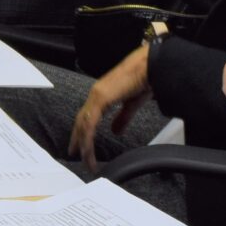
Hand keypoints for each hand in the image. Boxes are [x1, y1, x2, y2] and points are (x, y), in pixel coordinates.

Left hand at [70, 45, 151, 171]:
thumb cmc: (145, 79)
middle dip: (77, 139)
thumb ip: (123, 118)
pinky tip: (88, 148)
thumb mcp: (132, 104)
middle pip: (81, 121)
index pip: (87, 116)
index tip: (80, 145)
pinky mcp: (101, 98)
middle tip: (74, 154)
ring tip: (86, 159)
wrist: (151, 66)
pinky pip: (90, 122)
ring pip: (84, 124)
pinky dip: (88, 137)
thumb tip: (116, 131)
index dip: (82, 131)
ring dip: (84, 143)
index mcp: (102, 95)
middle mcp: (96, 95)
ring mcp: (97, 95)